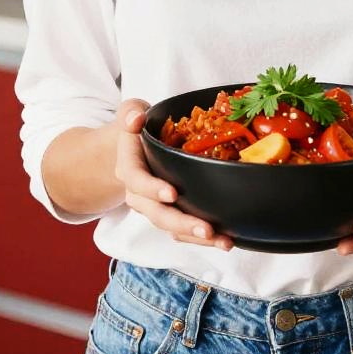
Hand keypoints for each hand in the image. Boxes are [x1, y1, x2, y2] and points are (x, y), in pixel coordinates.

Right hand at [114, 98, 232, 249]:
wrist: (130, 150)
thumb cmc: (137, 129)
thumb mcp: (131, 112)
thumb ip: (130, 113)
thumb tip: (135, 120)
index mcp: (129, 167)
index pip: (137, 181)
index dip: (152, 189)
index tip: (172, 193)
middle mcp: (139, 193)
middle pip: (157, 213)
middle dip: (182, 223)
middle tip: (207, 228)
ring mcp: (153, 206)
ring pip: (171, 227)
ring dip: (196, 237)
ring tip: (223, 240)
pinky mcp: (168, 212)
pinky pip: (181, 231)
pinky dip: (200, 238)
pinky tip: (223, 239)